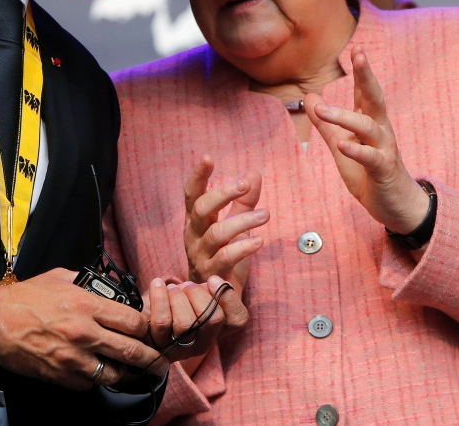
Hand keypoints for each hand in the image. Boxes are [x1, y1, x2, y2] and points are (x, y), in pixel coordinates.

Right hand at [0, 268, 161, 390]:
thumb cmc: (26, 297)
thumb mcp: (61, 277)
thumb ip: (88, 283)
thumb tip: (108, 290)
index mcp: (88, 305)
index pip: (133, 322)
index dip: (147, 328)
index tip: (150, 331)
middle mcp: (85, 333)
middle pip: (131, 352)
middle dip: (151, 360)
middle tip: (160, 364)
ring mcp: (73, 358)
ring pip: (113, 375)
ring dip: (123, 373)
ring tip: (127, 371)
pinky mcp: (60, 375)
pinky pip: (88, 385)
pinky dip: (94, 380)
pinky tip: (93, 371)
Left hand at [145, 274, 249, 361]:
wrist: (148, 317)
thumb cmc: (179, 300)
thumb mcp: (200, 292)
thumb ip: (212, 288)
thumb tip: (214, 282)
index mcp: (220, 329)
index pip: (238, 319)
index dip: (229, 297)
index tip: (212, 278)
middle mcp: (203, 344)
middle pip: (212, 319)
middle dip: (198, 294)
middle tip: (187, 286)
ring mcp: (181, 349)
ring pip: (185, 323)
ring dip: (178, 297)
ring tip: (172, 290)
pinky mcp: (158, 347)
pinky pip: (162, 321)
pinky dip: (159, 297)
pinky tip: (157, 285)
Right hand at [183, 156, 268, 295]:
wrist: (212, 300)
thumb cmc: (221, 256)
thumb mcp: (234, 226)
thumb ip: (243, 201)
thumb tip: (254, 173)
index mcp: (195, 221)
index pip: (192, 194)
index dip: (198, 176)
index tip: (208, 157)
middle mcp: (193, 235)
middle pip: (201, 209)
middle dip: (223, 194)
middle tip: (244, 184)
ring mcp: (200, 255)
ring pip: (216, 233)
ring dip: (242, 221)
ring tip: (266, 214)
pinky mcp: (212, 274)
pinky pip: (226, 258)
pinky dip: (243, 247)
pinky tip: (259, 240)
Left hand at [304, 45, 429, 240]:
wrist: (396, 207)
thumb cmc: (369, 174)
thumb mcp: (342, 147)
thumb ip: (326, 124)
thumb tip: (309, 97)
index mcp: (369, 123)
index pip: (364, 92)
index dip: (361, 70)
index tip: (356, 46)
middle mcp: (380, 131)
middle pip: (374, 98)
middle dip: (366, 76)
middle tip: (359, 54)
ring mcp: (384, 149)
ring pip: (368, 127)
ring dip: (345, 117)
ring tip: (323, 110)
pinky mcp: (384, 170)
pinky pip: (372, 158)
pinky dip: (357, 151)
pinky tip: (344, 145)